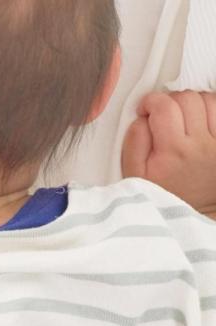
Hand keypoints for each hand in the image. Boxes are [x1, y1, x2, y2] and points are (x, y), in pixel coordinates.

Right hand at [122, 91, 215, 215]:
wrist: (195, 211)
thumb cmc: (163, 192)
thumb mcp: (135, 175)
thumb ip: (133, 143)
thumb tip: (142, 118)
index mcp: (173, 151)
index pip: (164, 106)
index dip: (151, 101)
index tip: (146, 110)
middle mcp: (200, 144)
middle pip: (188, 98)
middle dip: (171, 101)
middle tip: (164, 115)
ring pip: (209, 100)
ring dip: (193, 103)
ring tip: (183, 117)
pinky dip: (210, 109)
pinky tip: (199, 120)